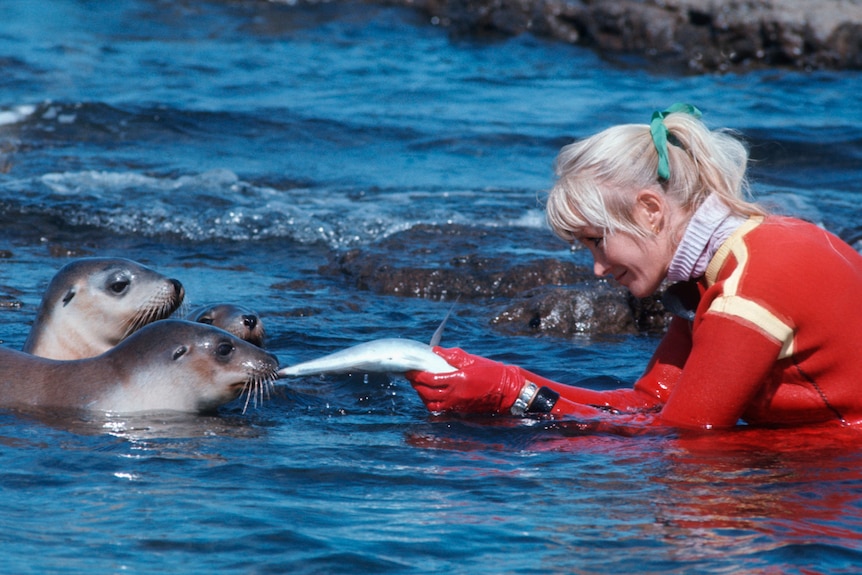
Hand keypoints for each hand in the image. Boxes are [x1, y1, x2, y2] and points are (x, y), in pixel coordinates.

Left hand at [406, 347, 523, 413]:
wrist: (506, 391)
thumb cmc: (491, 372)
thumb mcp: (471, 360)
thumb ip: (451, 356)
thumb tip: (434, 350)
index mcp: (457, 379)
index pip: (430, 379)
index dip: (417, 375)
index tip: (410, 369)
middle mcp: (455, 394)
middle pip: (427, 393)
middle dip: (416, 385)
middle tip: (411, 376)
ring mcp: (456, 404)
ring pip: (431, 404)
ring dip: (422, 395)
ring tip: (419, 386)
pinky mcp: (459, 410)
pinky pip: (439, 409)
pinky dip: (430, 403)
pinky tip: (429, 395)